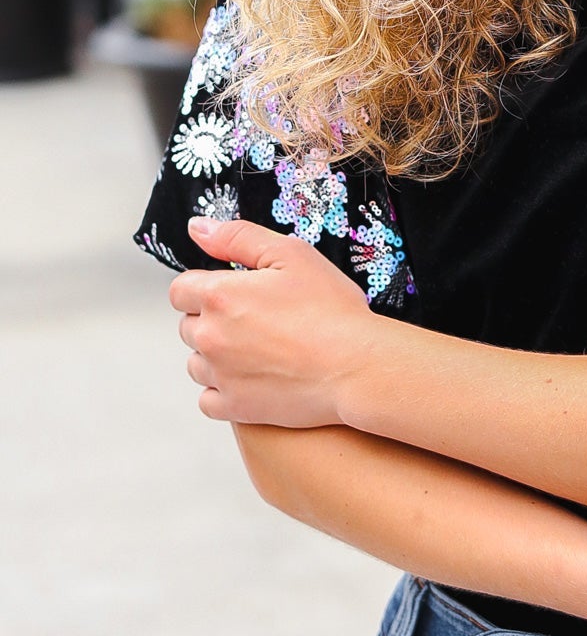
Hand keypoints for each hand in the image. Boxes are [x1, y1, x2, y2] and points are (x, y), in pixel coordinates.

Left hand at [169, 217, 392, 425]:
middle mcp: (211, 338)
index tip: (234, 292)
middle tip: (257, 319)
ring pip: (197, 363)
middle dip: (213, 319)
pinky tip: (253, 377)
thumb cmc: (331, 311)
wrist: (357, 366)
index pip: (181, 290)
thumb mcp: (291, 254)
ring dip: (217, 355)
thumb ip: (238, 237)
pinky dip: (224, 389)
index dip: (205, 287)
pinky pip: (209, 399)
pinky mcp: (235, 407)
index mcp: (219, 297)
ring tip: (258, 349)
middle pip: (188, 326)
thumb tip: (199, 228)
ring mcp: (220, 376)